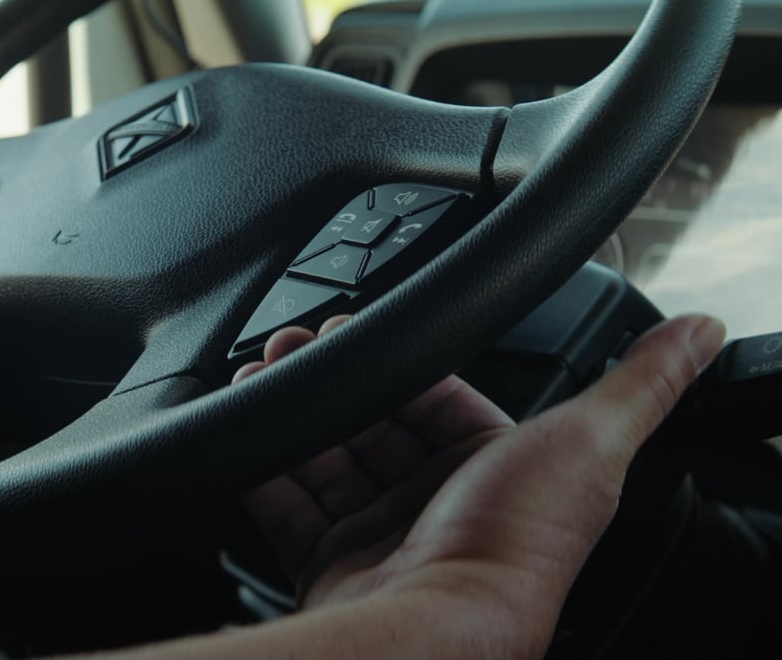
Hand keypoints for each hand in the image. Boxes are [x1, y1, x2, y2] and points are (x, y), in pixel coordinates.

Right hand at [235, 314, 724, 656]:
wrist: (439, 626)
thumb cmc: (516, 546)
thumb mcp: (591, 443)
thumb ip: (642, 384)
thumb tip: (707, 332)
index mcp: (497, 474)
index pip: (438, 399)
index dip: (399, 362)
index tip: (356, 330)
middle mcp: (437, 508)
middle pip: (375, 423)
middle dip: (338, 380)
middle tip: (297, 347)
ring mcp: (379, 540)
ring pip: (327, 458)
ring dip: (296, 414)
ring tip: (263, 376)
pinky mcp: (329, 566)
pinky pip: (287, 505)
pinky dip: (264, 467)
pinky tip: (249, 432)